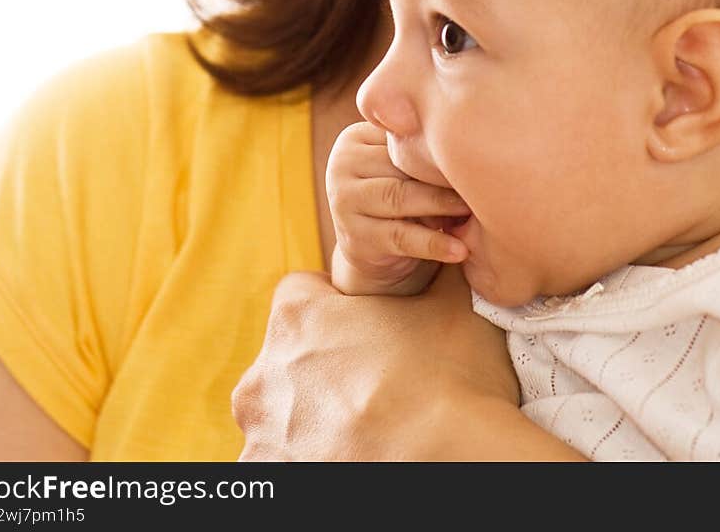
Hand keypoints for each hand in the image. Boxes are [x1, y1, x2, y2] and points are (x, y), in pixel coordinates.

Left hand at [233, 265, 523, 461]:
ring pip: (283, 418)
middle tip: (371, 388)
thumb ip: (437, 271)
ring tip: (365, 431)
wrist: (452, 459)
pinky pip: (282, 464)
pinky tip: (354, 457)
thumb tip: (457, 240)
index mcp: (297, 317)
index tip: (365, 335)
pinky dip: (310, 461)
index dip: (334, 311)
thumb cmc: (452, 379)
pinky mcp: (268, 478)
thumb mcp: (452, 306)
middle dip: (321, 372)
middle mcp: (263, 374)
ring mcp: (262, 434)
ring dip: (313, 423)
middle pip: (287, 360)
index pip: (300, 295)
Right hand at [325, 121, 469, 295]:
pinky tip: (460, 249)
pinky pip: (400, 236)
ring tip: (473, 210)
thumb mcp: (405, 168)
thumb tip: (475, 134)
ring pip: (401, 197)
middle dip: (442, 175)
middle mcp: (342, 163)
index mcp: (355, 137)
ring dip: (442, 205)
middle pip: (400, 164)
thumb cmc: (402, 198)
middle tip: (483, 180)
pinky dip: (433, 243)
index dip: (439, 144)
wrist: (375, 254)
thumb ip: (421, 148)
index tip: (478, 148)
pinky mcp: (353, 237)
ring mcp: (342, 200)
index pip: (401, 135)